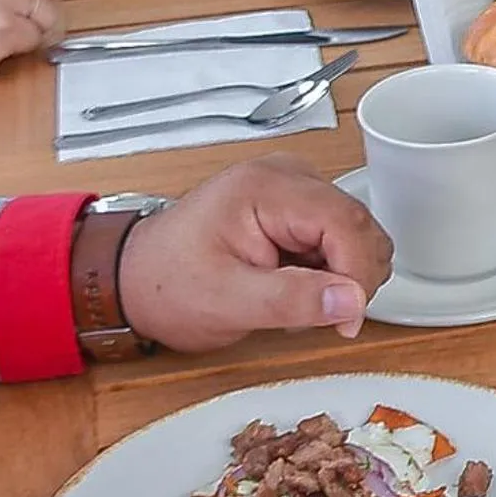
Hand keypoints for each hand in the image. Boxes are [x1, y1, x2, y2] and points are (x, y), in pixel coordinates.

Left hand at [117, 155, 392, 350]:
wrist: (135, 278)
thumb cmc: (167, 284)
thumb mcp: (227, 302)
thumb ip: (293, 300)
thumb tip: (352, 301)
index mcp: (266, 188)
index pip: (346, 223)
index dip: (358, 276)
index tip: (348, 319)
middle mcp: (287, 177)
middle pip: (360, 225)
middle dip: (353, 277)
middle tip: (320, 314)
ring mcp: (295, 188)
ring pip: (359, 233)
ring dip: (344, 275)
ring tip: (298, 297)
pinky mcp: (298, 207)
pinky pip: (342, 239)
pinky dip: (334, 270)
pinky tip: (298, 284)